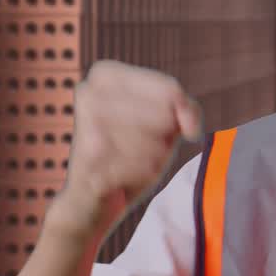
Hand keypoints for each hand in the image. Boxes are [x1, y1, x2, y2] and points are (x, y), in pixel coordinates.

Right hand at [50, 59, 203, 238]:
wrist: (88, 201)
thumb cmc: (131, 153)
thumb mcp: (164, 122)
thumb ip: (186, 108)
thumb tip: (190, 126)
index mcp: (105, 74)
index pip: (171, 89)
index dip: (180, 115)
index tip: (164, 128)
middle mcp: (89, 92)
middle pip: (165, 117)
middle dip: (162, 140)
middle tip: (138, 149)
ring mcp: (86, 124)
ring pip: (155, 142)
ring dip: (152, 160)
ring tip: (129, 162)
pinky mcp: (88, 159)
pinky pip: (142, 167)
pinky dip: (141, 176)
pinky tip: (121, 177)